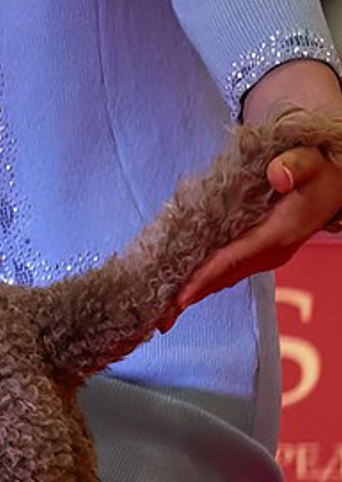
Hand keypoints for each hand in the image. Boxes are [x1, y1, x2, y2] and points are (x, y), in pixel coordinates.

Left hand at [172, 143, 341, 314]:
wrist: (340, 185)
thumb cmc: (322, 172)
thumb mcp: (310, 161)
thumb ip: (294, 167)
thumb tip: (278, 176)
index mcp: (279, 233)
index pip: (234, 259)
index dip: (205, 277)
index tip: (180, 297)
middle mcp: (272, 252)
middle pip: (224, 277)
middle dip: (190, 296)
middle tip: (158, 319)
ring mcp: (267, 255)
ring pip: (225, 277)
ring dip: (195, 293)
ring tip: (164, 314)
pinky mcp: (262, 252)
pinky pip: (229, 270)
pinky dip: (205, 281)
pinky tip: (184, 289)